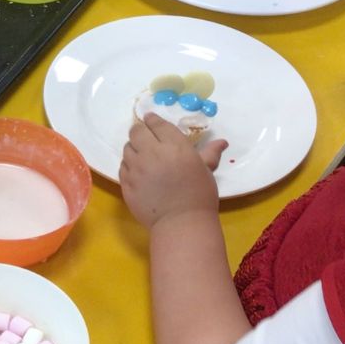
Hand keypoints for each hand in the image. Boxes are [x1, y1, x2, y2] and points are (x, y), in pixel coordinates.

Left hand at [119, 114, 227, 229]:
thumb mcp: (206, 171)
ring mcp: (136, 168)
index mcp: (174, 145)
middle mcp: (152, 152)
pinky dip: (128, 165)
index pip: (156, 123)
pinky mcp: (126, 183)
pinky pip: (122, 166)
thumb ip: (210, 153)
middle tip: (145, 137)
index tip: (151, 121)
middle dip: (140, 131)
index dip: (152, 120)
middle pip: (136, 132)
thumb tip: (222, 142)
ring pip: (127, 149)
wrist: (181, 223)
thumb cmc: (199, 195)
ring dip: (134, 149)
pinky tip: (138, 172)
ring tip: (142, 156)